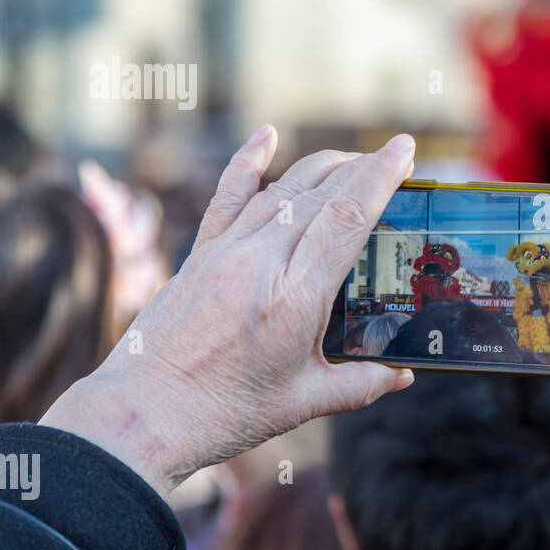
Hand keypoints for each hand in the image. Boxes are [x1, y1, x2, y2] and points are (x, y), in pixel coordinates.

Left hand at [41, 126, 416, 496]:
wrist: (143, 413)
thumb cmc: (226, 413)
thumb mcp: (305, 401)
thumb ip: (362, 383)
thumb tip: (405, 374)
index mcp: (295, 299)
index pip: (347, 217)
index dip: (381, 177)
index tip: (406, 150)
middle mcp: (260, 263)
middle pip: (321, 194)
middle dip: (364, 167)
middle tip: (395, 155)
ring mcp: (226, 253)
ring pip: (282, 189)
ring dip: (323, 167)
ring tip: (355, 159)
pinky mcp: (199, 255)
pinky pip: (228, 197)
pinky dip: (249, 162)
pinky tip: (267, 135)